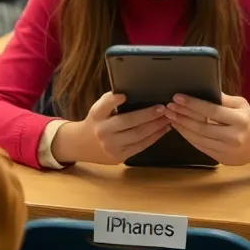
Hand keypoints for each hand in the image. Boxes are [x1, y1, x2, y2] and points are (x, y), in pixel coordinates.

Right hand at [52, 92, 170, 164]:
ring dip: (156, 126)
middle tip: (163, 107)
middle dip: (148, 115)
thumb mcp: (97, 109)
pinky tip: (163, 129)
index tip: (124, 96)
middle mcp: (103, 131)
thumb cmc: (96, 122)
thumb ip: (110, 101)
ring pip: (138, 135)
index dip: (113, 101)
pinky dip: (154, 137)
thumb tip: (130, 92)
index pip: (103, 106)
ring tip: (167, 118)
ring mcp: (111, 146)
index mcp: (96, 115)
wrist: (82, 145)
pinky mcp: (119, 157)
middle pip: (128, 122)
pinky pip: (140, 146)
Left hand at [165, 93, 249, 166]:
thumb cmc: (248, 120)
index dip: (192, 104)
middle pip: (202, 126)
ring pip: (198, 138)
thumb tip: (202, 89)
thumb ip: (222, 98)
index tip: (177, 97)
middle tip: (169, 107)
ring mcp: (227, 150)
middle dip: (182, 116)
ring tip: (171, 116)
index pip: (211, 111)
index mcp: (239, 120)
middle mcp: (233, 136)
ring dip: (182, 127)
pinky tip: (180, 128)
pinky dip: (188, 137)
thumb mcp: (240, 104)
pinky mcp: (221, 159)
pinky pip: (200, 147)